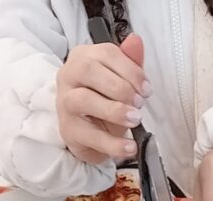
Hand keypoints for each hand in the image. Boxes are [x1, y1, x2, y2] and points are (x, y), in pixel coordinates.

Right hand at [56, 34, 149, 164]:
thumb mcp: (120, 81)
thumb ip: (129, 62)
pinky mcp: (68, 130)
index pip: (106, 53)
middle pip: (89, 71)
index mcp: (83, 57)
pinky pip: (91, 135)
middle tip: (140, 103)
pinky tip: (130, 147)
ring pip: (85, 100)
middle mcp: (69, 76)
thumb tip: (136, 41)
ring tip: (135, 119)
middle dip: (120, 86)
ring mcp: (65, 103)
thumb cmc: (103, 102)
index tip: (146, 89)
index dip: (130, 70)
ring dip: (114, 110)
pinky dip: (114, 143)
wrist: (88, 135)